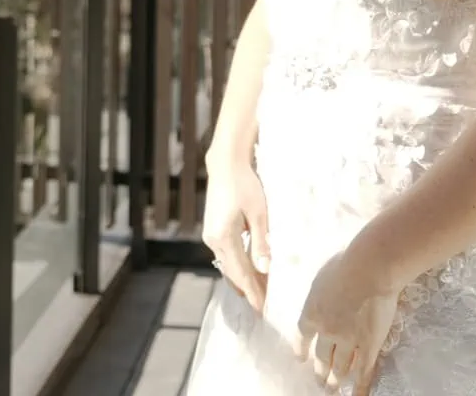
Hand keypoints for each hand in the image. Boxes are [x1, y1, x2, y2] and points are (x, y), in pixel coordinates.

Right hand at [201, 160, 271, 312]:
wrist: (225, 165)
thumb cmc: (245, 185)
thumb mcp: (259, 214)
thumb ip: (261, 243)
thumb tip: (264, 270)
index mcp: (224, 237)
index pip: (241, 273)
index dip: (253, 293)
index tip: (263, 311)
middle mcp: (213, 240)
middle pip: (233, 273)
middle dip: (249, 291)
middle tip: (264, 308)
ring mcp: (211, 236)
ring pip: (228, 266)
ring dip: (243, 280)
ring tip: (259, 294)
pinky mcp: (213, 230)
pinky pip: (226, 255)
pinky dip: (238, 267)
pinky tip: (249, 272)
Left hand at [295, 242, 403, 393]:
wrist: (369, 269)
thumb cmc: (346, 263)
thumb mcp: (322, 274)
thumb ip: (320, 288)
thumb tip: (321, 288)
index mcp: (312, 311)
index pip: (302, 335)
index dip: (301, 348)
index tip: (300, 358)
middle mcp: (327, 331)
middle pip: (320, 356)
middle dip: (319, 370)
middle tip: (318, 380)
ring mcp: (348, 341)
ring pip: (340, 366)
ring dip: (335, 379)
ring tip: (333, 388)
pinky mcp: (369, 345)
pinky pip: (364, 371)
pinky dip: (360, 386)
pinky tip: (356, 395)